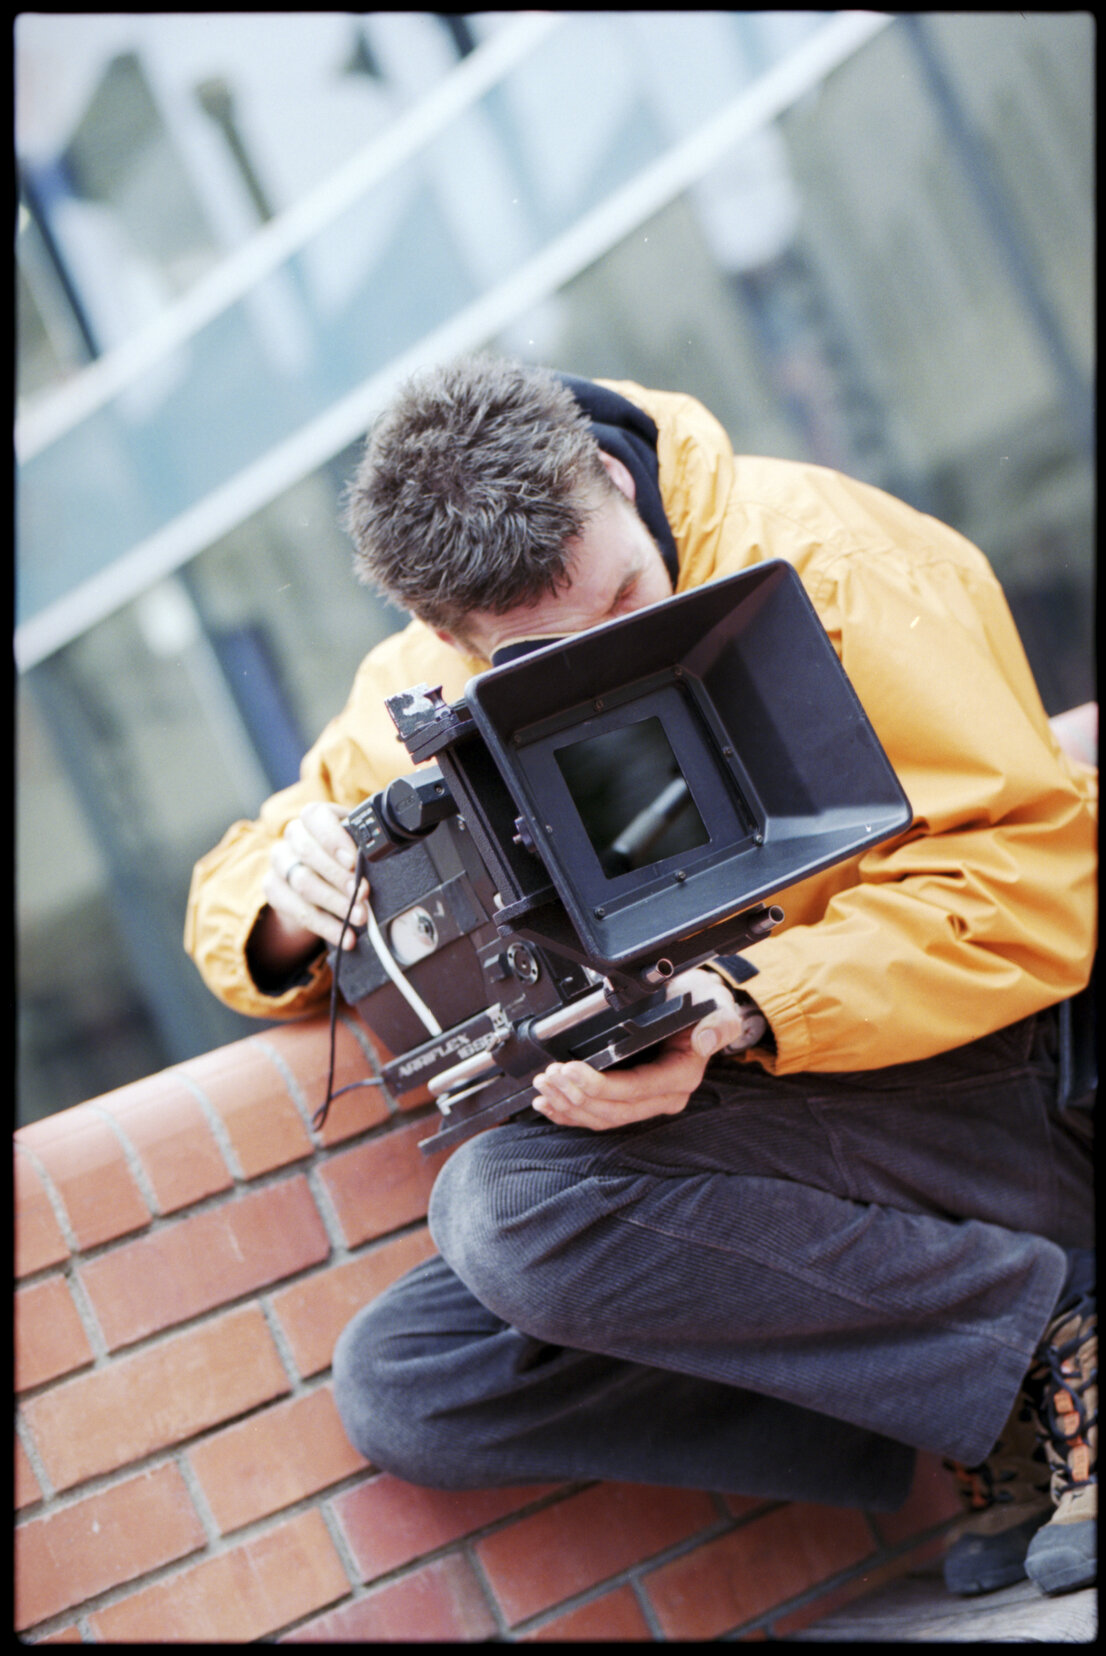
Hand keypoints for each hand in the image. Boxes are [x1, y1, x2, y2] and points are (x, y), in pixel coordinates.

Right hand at [259, 801, 368, 958]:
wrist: (318, 884)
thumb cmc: (344, 859)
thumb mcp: (356, 847)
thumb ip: (365, 849)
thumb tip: (386, 862)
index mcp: (314, 817)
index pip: (315, 816)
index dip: (333, 838)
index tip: (353, 861)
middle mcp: (293, 836)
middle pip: (308, 852)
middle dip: (339, 876)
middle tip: (363, 894)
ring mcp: (280, 862)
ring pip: (303, 882)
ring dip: (336, 903)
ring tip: (360, 918)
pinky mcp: (273, 889)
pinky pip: (297, 910)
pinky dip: (325, 926)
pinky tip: (344, 935)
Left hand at [529, 968, 763, 1131]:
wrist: (696, 1006)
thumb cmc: (702, 1004)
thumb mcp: (716, 1005)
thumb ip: (718, 1023)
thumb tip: (705, 1040)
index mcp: (681, 1076)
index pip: (635, 1091)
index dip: (600, 1085)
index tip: (571, 1069)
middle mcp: (664, 1096)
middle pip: (614, 1110)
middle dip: (576, 1095)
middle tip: (550, 1075)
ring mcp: (645, 1100)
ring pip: (602, 1116)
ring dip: (568, 1103)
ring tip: (544, 1083)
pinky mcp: (628, 1099)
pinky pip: (596, 1115)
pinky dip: (569, 1112)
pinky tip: (549, 1104)